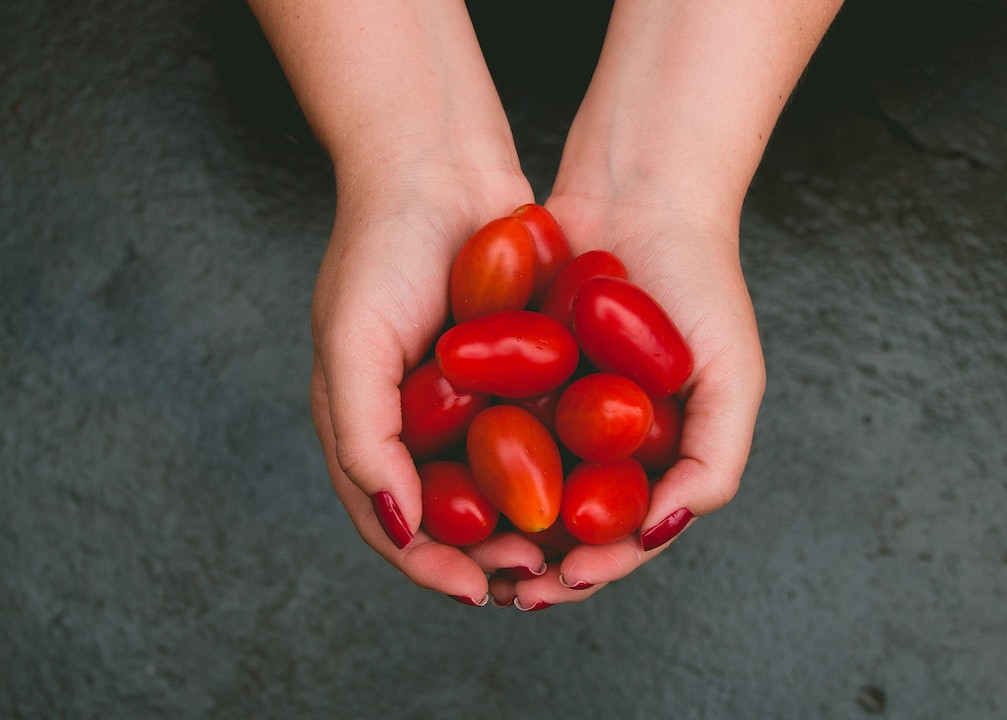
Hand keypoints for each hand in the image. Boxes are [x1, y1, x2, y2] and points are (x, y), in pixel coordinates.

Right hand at [309, 166, 548, 604]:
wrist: (440, 164)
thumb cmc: (381, 249)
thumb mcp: (352, 343)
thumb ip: (361, 436)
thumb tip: (399, 526)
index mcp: (367, 425)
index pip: (395, 523)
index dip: (431, 565)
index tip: (477, 589)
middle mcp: (417, 421)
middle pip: (454, 516)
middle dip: (490, 556)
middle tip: (535, 576)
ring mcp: (466, 395)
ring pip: (501, 485)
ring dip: (529, 524)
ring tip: (567, 550)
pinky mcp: (513, 368)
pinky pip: (535, 432)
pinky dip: (556, 467)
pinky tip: (590, 487)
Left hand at [487, 195, 765, 608]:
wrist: (641, 189)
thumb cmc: (702, 281)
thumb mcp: (733, 375)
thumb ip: (717, 460)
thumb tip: (660, 532)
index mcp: (655, 453)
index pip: (622, 533)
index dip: (595, 567)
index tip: (564, 579)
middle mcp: (600, 437)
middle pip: (561, 521)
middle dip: (533, 561)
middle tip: (504, 583)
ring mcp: (554, 404)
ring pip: (515, 484)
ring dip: (492, 524)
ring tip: (467, 549)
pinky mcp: (510, 370)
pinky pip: (484, 423)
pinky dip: (466, 457)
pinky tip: (440, 479)